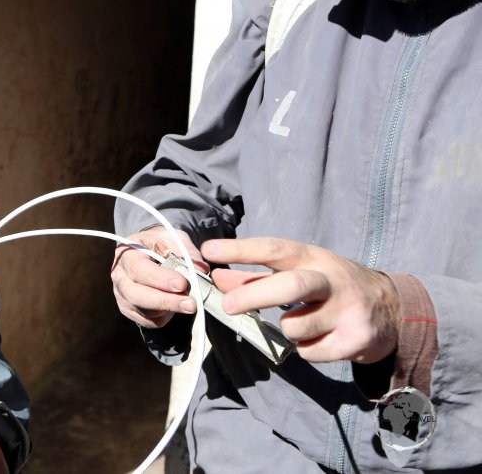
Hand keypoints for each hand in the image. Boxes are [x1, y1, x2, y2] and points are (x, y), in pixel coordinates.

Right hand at [110, 227, 207, 328]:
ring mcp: (121, 294)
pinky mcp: (129, 310)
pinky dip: (165, 317)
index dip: (159, 278)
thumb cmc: (164, 244)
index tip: (181, 284)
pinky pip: (148, 321)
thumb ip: (188, 254)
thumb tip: (200, 271)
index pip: (138, 268)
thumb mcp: (176, 240)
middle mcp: (119, 275)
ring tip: (188, 302)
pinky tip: (174, 306)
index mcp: (127, 253)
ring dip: (168, 309)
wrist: (154, 252)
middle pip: (135, 295)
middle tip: (191, 304)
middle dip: (165, 301)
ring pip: (143, 311)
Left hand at [203, 238, 399, 363]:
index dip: (240, 249)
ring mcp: (348, 311)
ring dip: (286, 330)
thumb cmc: (331, 286)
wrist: (392, 309)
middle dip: (254, 296)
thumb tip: (217, 278)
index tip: (210, 250)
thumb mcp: (299, 271)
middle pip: (290, 286)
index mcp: (314, 258)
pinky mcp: (356, 340)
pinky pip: (310, 352)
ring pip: (295, 327)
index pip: (274, 248)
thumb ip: (256, 276)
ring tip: (300, 323)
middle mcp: (333, 280)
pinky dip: (305, 349)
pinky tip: (321, 338)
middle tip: (228, 306)